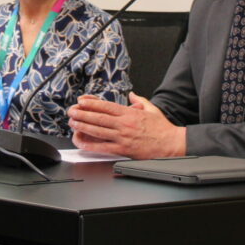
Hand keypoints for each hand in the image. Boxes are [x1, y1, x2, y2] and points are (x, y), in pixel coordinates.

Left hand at [68, 92, 185, 158]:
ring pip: (99, 131)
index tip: (81, 101)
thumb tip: (132, 94)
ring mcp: (123, 137)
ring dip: (83, 126)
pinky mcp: (124, 150)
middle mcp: (124, 124)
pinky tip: (82, 142)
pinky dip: (91, 145)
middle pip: (99, 117)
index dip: (92, 103)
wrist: (172, 144)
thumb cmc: (163, 129)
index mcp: (130, 113)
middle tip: (71, 111)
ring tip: (73, 123)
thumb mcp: (152, 109)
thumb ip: (140, 100)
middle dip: (83, 114)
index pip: (106, 106)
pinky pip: (103, 147)